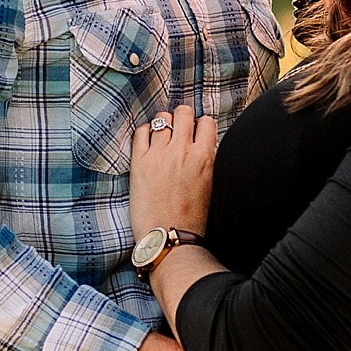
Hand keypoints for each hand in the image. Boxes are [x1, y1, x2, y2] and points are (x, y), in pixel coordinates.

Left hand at [129, 104, 215, 243]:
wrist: (169, 238)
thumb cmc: (193, 218)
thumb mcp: (211, 185)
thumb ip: (207, 159)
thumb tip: (202, 142)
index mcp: (205, 157)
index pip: (206, 122)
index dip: (200, 126)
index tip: (195, 133)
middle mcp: (182, 151)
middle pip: (183, 112)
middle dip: (182, 119)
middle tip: (178, 131)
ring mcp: (158, 154)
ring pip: (162, 118)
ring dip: (163, 125)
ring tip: (162, 139)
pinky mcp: (139, 162)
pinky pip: (141, 131)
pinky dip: (145, 132)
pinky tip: (147, 143)